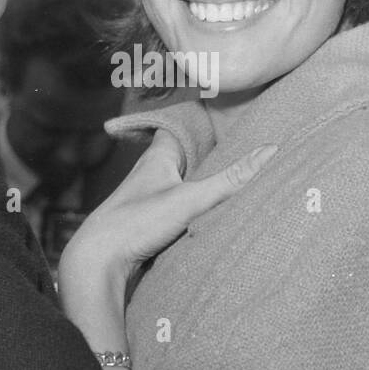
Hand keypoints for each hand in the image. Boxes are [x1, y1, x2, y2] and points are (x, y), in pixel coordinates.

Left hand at [60, 131, 277, 294]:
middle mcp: (151, 173)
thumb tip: (271, 150)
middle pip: (184, 153)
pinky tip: (210, 211)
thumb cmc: (135, 224)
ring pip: (181, 181)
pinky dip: (194, 205)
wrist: (98, 264)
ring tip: (231, 173)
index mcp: (158, 157)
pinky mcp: (149, 224)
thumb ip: (231, 179)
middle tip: (237, 140)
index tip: (220, 105)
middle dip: (207, 149)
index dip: (199, 114)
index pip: (180, 124)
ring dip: (201, 179)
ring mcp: (149, 199)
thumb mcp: (191, 200)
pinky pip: (178, 206)